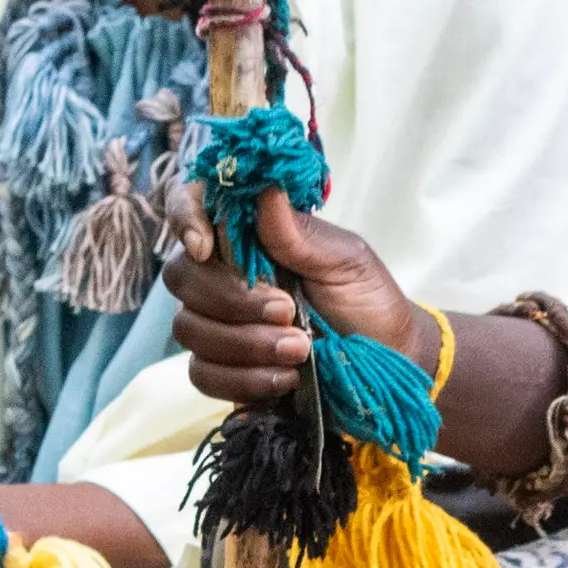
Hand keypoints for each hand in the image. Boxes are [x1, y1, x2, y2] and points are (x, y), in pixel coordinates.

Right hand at [164, 185, 431, 404]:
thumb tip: (265, 188)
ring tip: (300, 350)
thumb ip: (299, 234)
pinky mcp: (224, 372)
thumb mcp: (346, 261)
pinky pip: (202, 375)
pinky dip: (242, 380)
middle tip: (288, 311)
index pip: (191, 208)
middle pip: (182, 277)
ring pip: (189, 329)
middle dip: (233, 300)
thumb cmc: (366, 302)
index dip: (185, 220)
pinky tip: (284, 378)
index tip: (205, 247)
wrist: (386, 364)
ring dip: (245, 343)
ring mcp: (218, 325)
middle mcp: (223, 276)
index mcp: (249, 236)